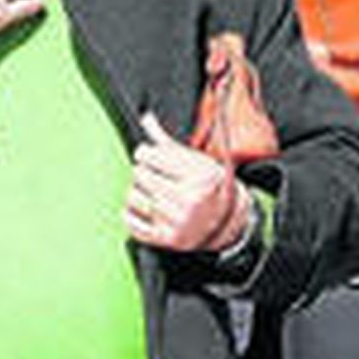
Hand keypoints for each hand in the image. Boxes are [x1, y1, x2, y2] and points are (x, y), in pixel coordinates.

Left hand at [126, 112, 250, 252]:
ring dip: (136, 192)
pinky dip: (132, 213)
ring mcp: (177, 221)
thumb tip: (146, 119)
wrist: (226, 221)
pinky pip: (132, 223)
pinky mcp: (167, 239)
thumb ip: (166, 142)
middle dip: (144, 172)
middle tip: (156, 176)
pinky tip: (146, 209)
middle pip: (139, 174)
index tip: (149, 156)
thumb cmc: (208, 187)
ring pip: (133, 196)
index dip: (145, 153)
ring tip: (151, 192)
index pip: (149, 155)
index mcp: (198, 176)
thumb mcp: (196, 161)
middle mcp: (188, 200)